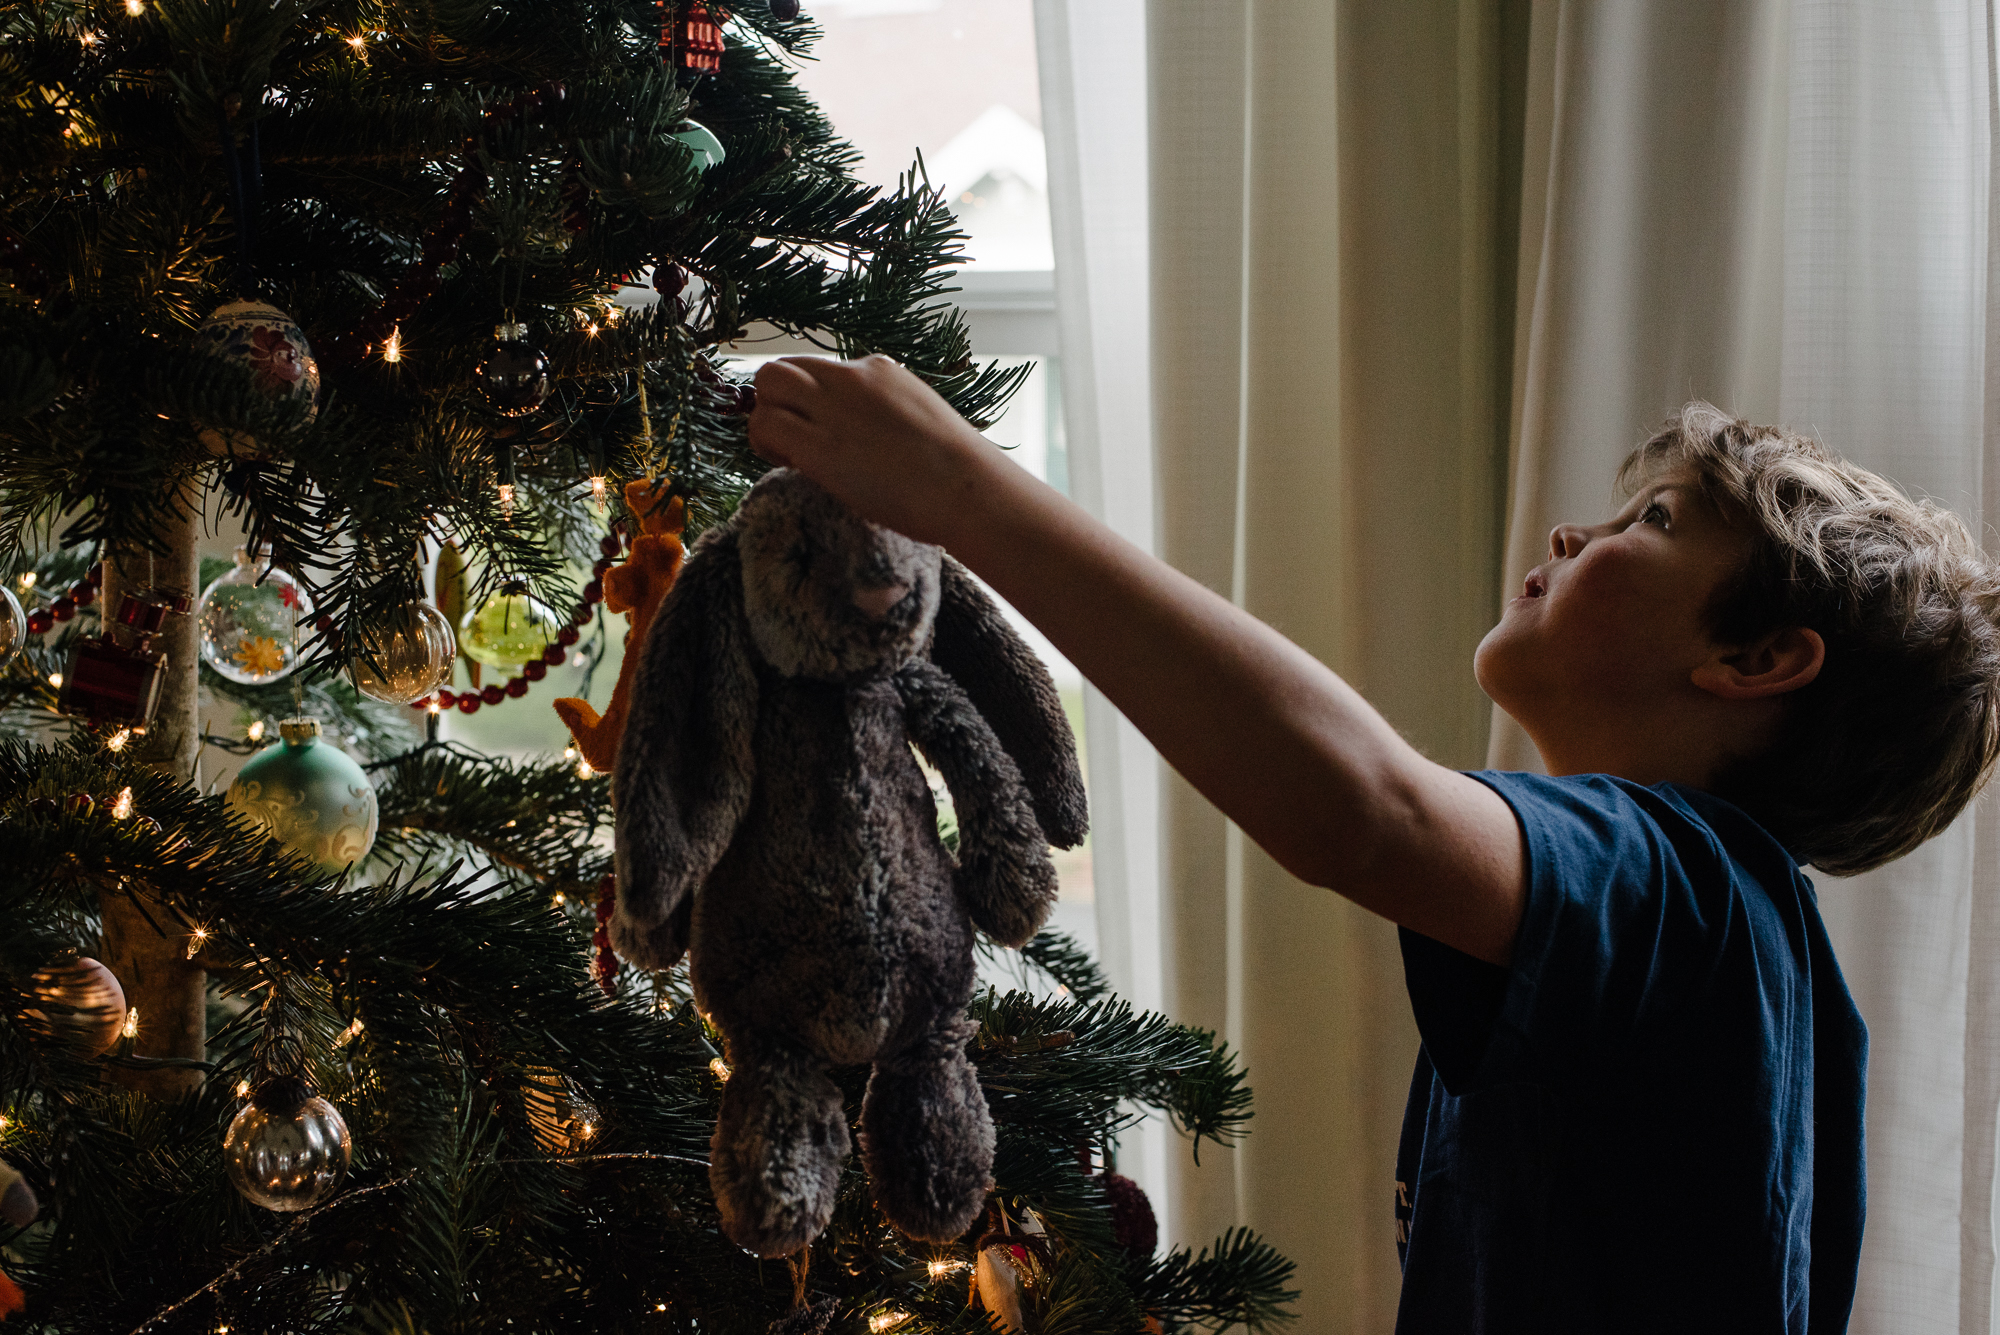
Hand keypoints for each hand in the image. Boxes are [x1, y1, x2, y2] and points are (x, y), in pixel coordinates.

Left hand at [747, 355, 996, 545]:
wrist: (965, 487)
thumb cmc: (955, 468)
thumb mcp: (918, 416)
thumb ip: (882, 412)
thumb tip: (861, 433)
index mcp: (878, 369)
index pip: (819, 370)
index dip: (807, 399)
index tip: (817, 428)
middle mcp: (849, 378)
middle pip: (781, 367)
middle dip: (775, 400)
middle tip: (791, 438)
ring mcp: (832, 407)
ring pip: (766, 385)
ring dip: (767, 419)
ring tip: (788, 454)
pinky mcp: (819, 445)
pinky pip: (766, 425)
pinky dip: (765, 444)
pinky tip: (791, 465)